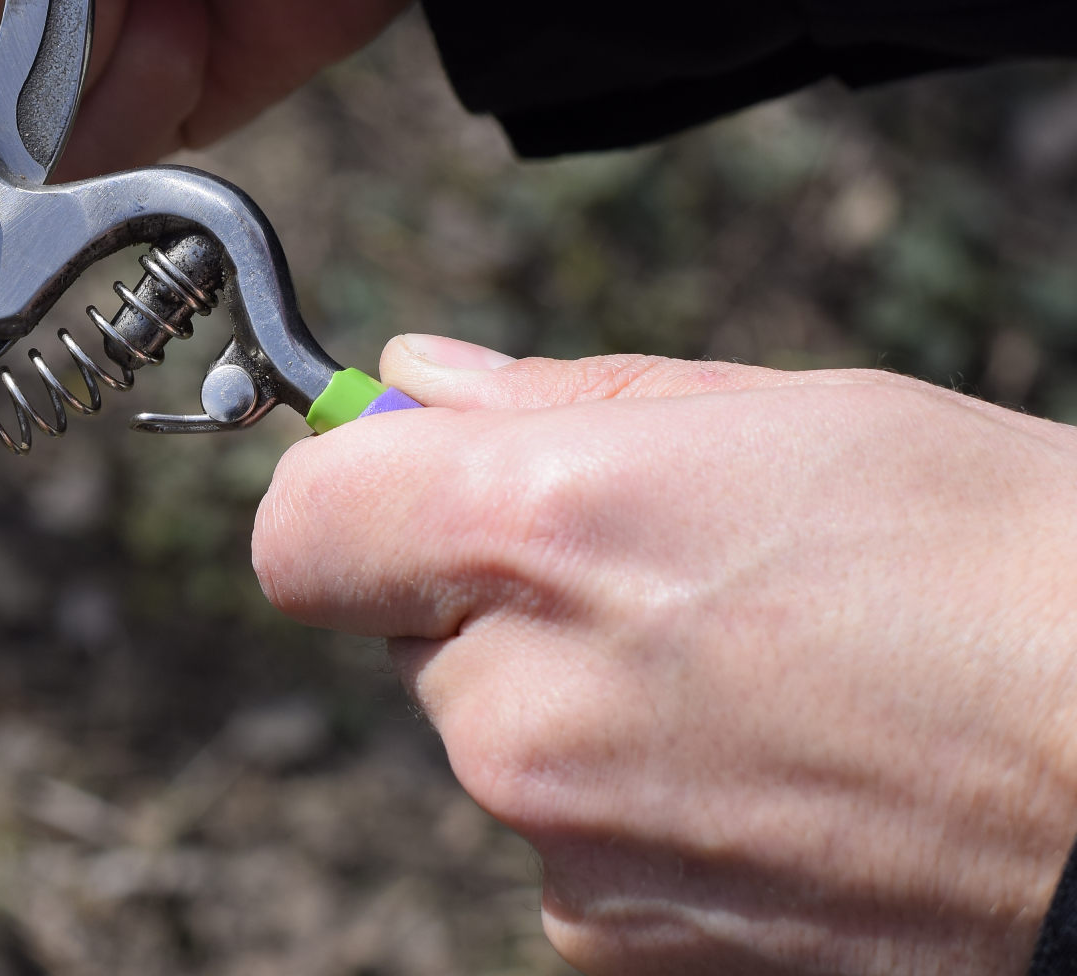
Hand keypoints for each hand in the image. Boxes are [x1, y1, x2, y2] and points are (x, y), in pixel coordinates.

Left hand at [253, 338, 1076, 973]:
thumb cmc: (993, 560)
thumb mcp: (778, 413)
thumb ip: (556, 399)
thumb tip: (413, 378)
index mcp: (536, 533)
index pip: (303, 525)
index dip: (353, 490)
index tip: (417, 474)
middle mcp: (519, 705)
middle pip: (398, 629)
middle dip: (484, 592)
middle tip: (651, 570)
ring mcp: (568, 846)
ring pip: (487, 734)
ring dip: (566, 697)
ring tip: (748, 674)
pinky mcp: (620, 945)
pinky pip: (563, 842)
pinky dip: (624, 804)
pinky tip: (764, 771)